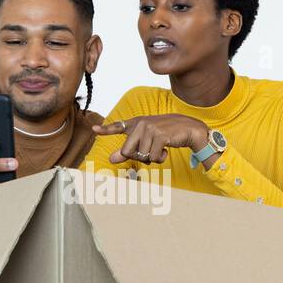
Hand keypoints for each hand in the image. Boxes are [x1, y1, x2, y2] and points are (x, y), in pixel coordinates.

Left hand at [91, 114, 208, 163]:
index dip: (105, 129)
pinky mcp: (160, 135)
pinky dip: (159, 158)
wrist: (188, 129)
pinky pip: (153, 157)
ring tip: (159, 149)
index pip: (117, 126)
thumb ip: (128, 150)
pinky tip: (165, 150)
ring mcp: (150, 128)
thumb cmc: (165, 135)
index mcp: (136, 123)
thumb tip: (110, 159)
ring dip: (151, 158)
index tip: (94, 129)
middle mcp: (141, 124)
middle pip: (128, 152)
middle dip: (138, 157)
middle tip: (149, 152)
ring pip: (142, 156)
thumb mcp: (146, 142)